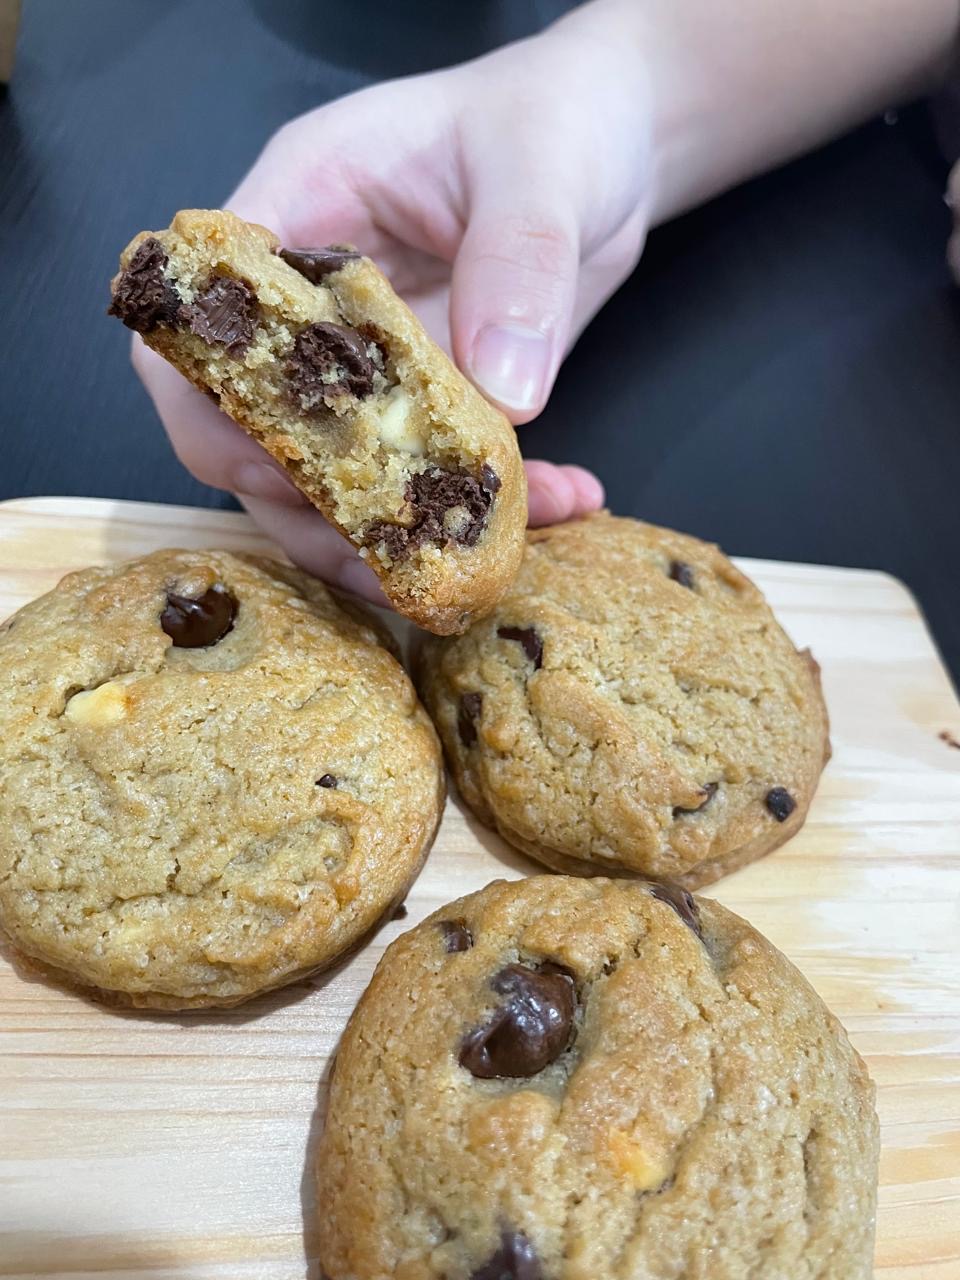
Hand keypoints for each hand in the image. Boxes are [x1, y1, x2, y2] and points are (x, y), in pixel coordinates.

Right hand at [132, 8, 651, 602]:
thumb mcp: (541, 168)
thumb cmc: (555, 118)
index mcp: (300, 210)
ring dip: (398, 536)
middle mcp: (312, 305)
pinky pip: (426, 481)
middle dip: (312, 507)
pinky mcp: (423, 407)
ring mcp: (363, 365)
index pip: (206, 323)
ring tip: (477, 562)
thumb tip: (504, 390)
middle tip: (391, 559)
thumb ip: (519, 263)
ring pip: (333, 478)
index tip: (287, 471)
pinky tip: (563, 501)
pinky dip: (481, 512)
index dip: (217, 409)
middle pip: (249, 430)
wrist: (611, 144)